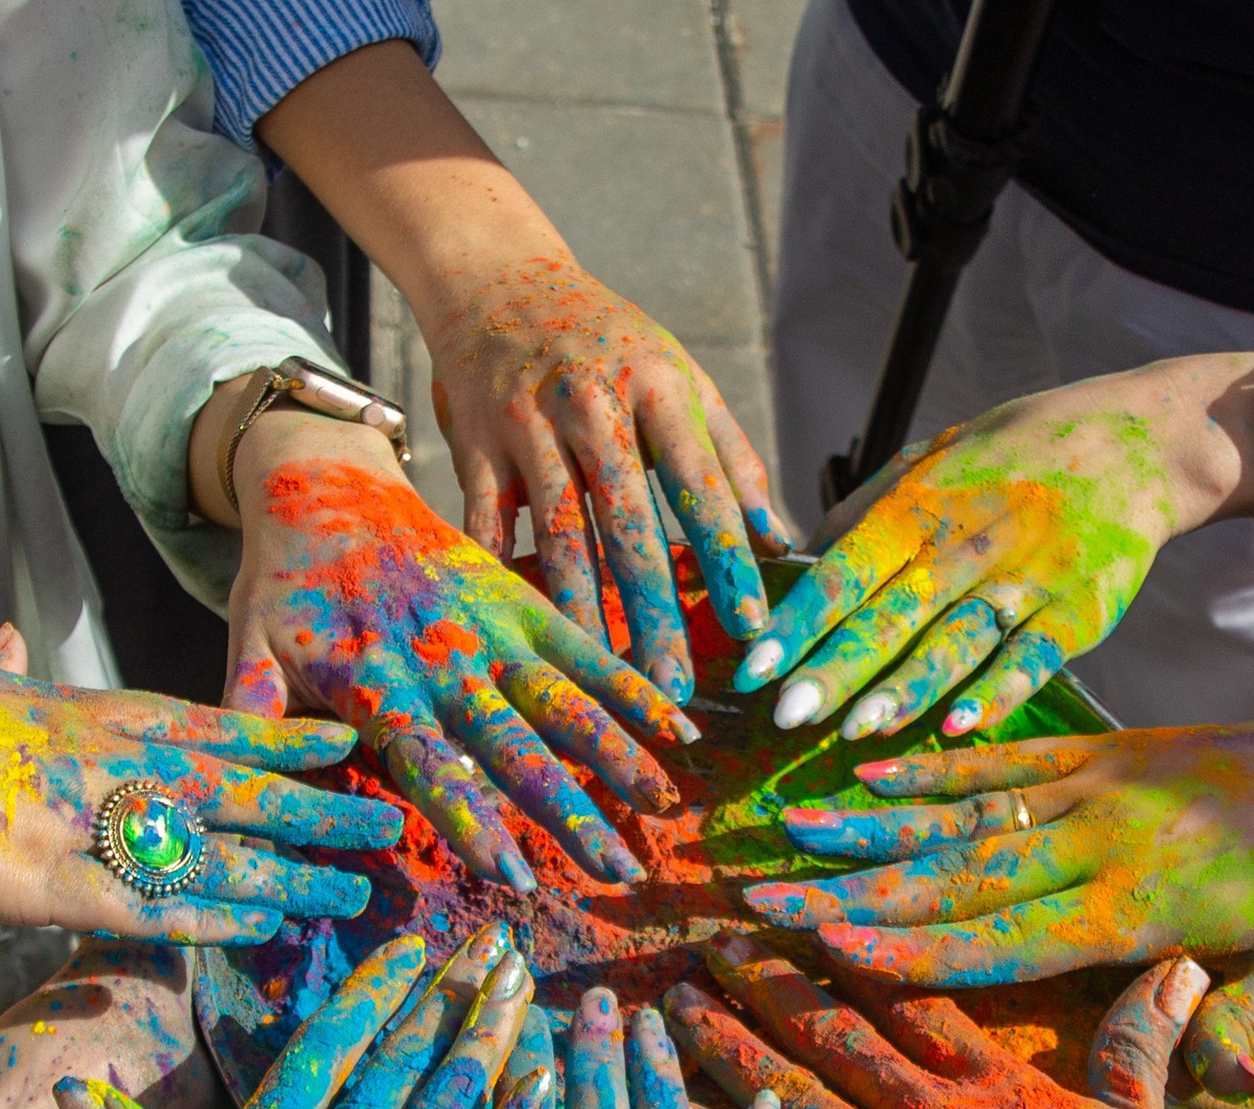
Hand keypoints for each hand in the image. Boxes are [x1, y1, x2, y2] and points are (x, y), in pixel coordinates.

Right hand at [0, 657, 405, 944]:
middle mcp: (95, 757)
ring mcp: (73, 819)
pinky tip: (264, 925)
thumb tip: (11, 641)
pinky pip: (145, 905)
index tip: (338, 742)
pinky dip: (209, 916)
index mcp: (78, 710)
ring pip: (210, 847)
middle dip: (314, 805)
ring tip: (357, 889)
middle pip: (233, 781)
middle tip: (389, 819)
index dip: (277, 737)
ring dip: (287, 871)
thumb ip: (1, 671)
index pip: (206, 721)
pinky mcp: (38, 882)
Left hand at [229, 416, 699, 888]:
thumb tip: (247, 786)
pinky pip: (586, 647)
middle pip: (516, 746)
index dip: (473, 819)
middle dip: (569, 810)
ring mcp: (491, 627)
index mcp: (378, 681)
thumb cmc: (283, 581)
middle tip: (617, 868)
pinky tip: (682, 729)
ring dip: (618, 754)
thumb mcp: (249, 641)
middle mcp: (445, 658)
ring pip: (564, 699)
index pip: (431, 762)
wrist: (324, 481)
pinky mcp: (522, 599)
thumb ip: (256, 708)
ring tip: (664, 806)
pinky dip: (633, 686)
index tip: (513, 874)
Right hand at [426, 256, 788, 689]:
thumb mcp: (679, 379)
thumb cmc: (608, 341)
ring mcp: (527, 422)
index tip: (752, 625)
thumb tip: (779, 539)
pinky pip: (486, 523)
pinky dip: (501, 578)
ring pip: (558, 531)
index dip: (727, 558)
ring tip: (602, 674)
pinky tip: (517, 631)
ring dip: (582, 610)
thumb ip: (732, 458)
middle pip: (628, 521)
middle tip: (672, 683)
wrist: (495, 279)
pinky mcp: (474, 441)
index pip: (701, 484)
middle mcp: (592, 402)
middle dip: (653, 608)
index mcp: (658, 386)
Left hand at [663, 935, 1214, 1108]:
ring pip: (785, 1091)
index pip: (916, 1001)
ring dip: (723, 1044)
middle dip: (769, 981)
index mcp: (996, 1088)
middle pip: (833, 1031)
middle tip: (712, 941)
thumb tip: (1184, 967)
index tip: (810, 917)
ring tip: (670, 1005)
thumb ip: (1143, 1048)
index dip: (860, 953)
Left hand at [735, 360, 1253, 739]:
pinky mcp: (1081, 610)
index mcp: (924, 504)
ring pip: (957, 641)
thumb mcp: (938, 454)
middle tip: (784, 717)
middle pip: (892, 615)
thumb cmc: (1022, 450)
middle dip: (835, 668)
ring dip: (905, 690)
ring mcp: (1029, 578)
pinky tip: (958, 727)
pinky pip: (1033, 658)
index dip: (799, 618)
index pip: (848, 567)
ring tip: (856, 730)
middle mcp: (971, 541)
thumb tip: (800, 560)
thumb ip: (870, 509)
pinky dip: (997, 693)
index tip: (753, 665)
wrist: (1144, 438)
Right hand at [743, 724, 1253, 1096]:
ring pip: (963, 811)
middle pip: (959, 873)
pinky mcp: (1100, 749)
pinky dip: (928, 768)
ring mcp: (1095, 786)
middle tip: (765, 903)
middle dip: (856, 892)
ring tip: (787, 832)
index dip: (916, 949)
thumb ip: (1241, 1029)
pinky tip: (863, 773)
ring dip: (869, 824)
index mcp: (1143, 909)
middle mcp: (1102, 842)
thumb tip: (1204, 1095)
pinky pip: (1000, 760)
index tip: (830, 955)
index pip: (1008, 936)